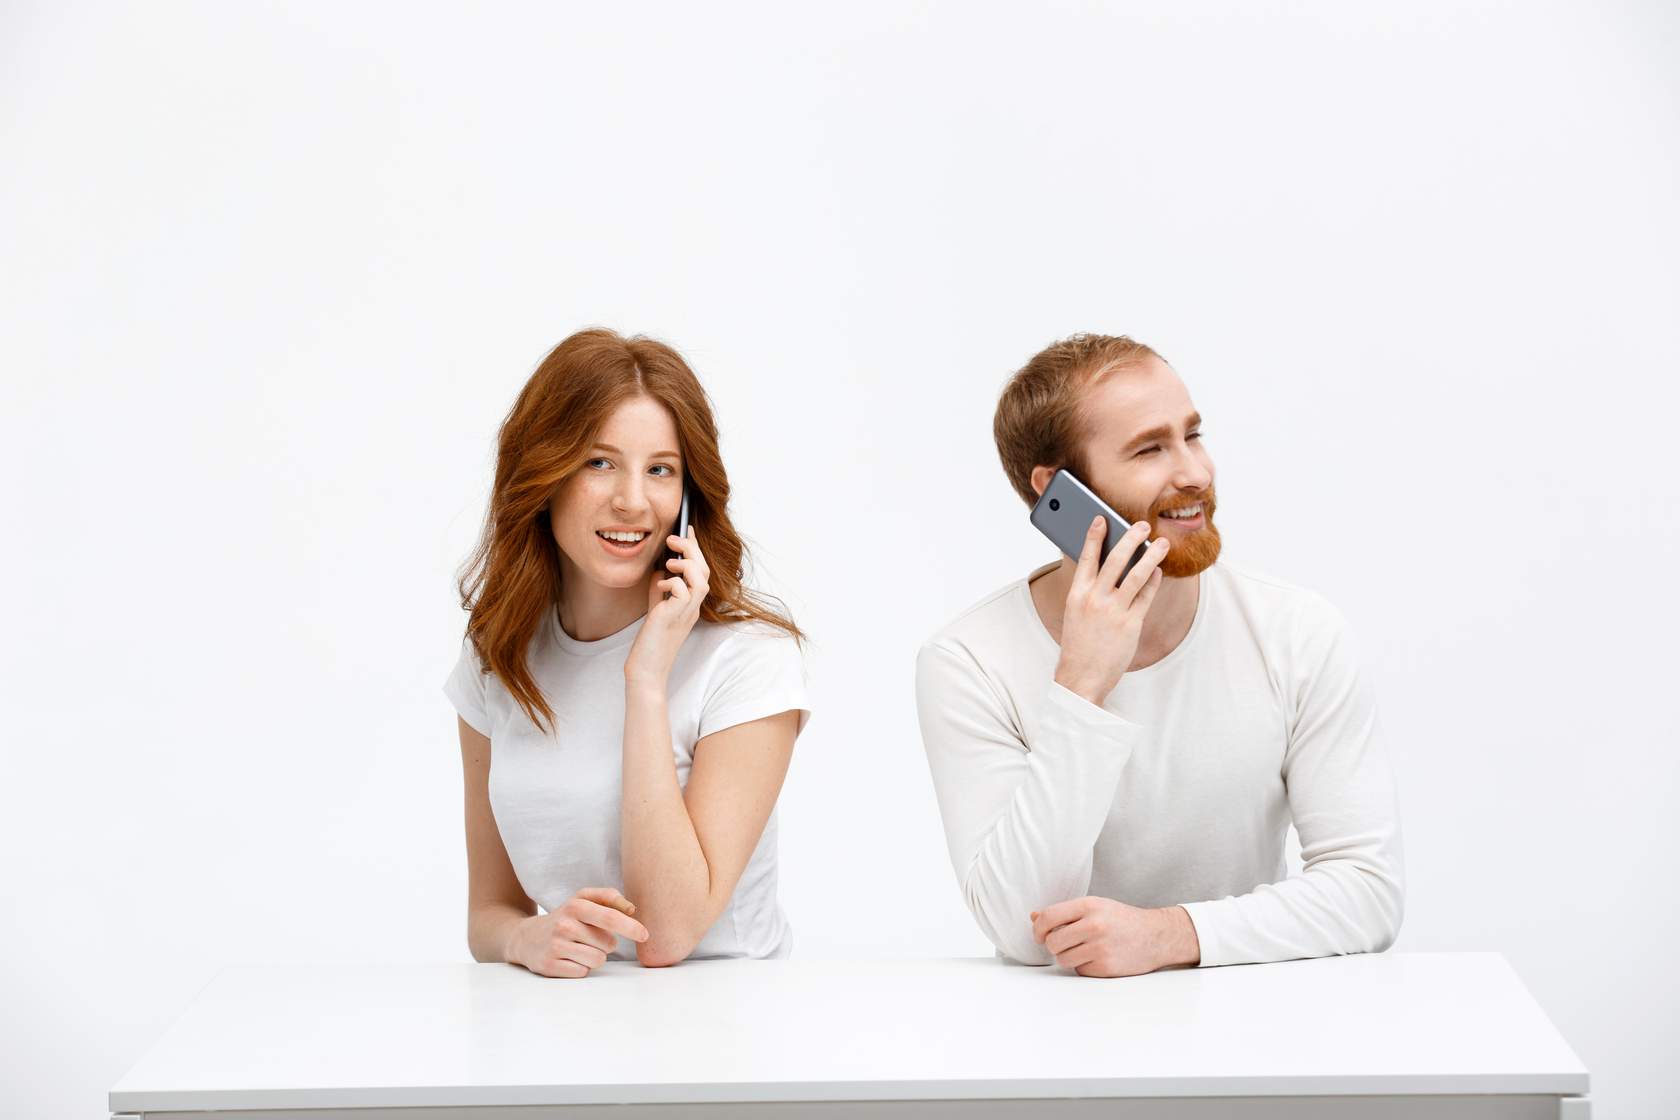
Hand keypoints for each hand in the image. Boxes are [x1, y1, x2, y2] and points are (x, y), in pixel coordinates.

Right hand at [504, 887, 649, 977]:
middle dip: (607, 944)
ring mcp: (556, 946)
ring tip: (579, 948)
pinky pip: (583, 972)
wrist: (526, 937)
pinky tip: (569, 959)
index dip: (631, 927)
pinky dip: (581, 967)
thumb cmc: (565, 918)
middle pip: (608, 944)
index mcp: (576, 905)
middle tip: (591, 938)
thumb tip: (632, 909)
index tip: (645, 935)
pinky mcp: (550, 966)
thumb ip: (609, 898)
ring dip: (595, 957)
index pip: (610, 917)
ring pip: (598, 960)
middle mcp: (564, 924)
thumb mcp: (582, 900)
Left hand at [625, 527, 710, 687]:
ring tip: (670, 561)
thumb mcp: (656, 609)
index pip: (701, 572)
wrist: (646, 670)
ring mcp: (686, 613)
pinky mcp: (673, 617)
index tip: (687, 529)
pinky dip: (672, 581)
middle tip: (674, 537)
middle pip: (704, 571)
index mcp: (691, 605)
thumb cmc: (651, 643)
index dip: (696, 549)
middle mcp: (693, 608)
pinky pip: (682, 591)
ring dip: (686, 564)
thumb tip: (660, 570)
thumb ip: (660, 590)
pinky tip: (660, 584)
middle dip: (691, 549)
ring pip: (701, 580)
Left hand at [1030, 896, 1199, 976]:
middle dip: (1054, 946)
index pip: (1048, 917)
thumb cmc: (1121, 920)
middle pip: (1053, 942)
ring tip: (1084, 949)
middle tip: (1065, 943)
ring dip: (1068, 957)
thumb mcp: (1095, 906)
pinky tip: (1099, 958)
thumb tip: (1033, 917)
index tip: (1040, 935)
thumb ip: (1064, 912)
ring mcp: (1100, 948)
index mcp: (1089, 905)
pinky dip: (1084, 967)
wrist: (1156, 936)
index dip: (1038, 929)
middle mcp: (1094, 925)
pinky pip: (1080, 970)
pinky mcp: (1106, 967)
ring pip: (1063, 959)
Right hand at [1053, 516, 1167, 705]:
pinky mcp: (1131, 623)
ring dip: (1151, 555)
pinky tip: (1159, 571)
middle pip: (1116, 560)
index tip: (1102, 518)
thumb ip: (1090, 590)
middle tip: (1142, 525)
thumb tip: (1108, 566)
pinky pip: (1147, 596)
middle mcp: (1095, 599)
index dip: (1094, 535)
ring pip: (1137, 575)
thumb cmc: (1079, 643)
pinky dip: (1154, 581)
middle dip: (1130, 538)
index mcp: (1077, 594)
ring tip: (1161, 543)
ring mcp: (1114, 611)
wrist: (1081, 677)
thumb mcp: (1075, 612)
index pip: (1086, 557)